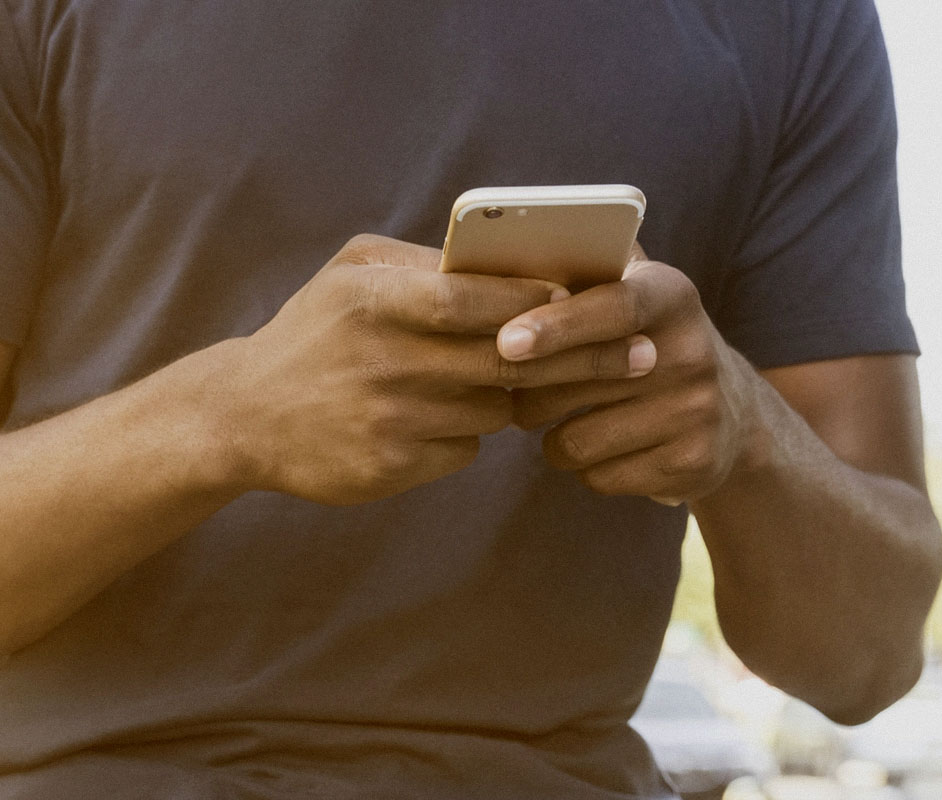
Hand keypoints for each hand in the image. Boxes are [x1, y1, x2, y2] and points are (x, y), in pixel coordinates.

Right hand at [222, 234, 659, 504]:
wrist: (242, 417)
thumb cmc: (312, 333)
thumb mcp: (351, 275)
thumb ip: (422, 264)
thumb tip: (509, 259)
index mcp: (374, 301)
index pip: (476, 298)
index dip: (539, 300)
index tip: (594, 298)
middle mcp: (383, 361)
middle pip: (508, 362)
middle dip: (584, 359)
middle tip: (643, 356)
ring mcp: (389, 419)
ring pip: (496, 408)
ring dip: (514, 395)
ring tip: (517, 380)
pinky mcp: (392, 468)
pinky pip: (466, 447)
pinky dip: (468, 432)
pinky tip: (440, 417)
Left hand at [501, 255, 754, 503]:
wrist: (734, 415)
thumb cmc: (651, 342)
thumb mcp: (637, 293)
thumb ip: (587, 269)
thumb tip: (507, 250)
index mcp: (672, 296)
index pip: (613, 307)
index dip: (556, 325)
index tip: (506, 343)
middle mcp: (693, 352)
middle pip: (577, 382)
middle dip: (527, 389)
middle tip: (509, 385)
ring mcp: (696, 412)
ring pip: (577, 440)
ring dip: (552, 436)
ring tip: (562, 419)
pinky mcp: (692, 464)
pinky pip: (598, 477)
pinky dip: (584, 467)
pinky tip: (601, 448)